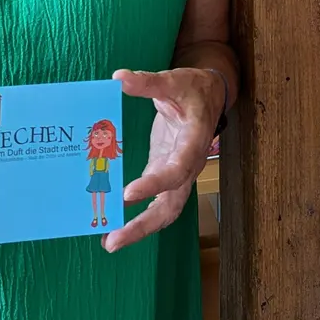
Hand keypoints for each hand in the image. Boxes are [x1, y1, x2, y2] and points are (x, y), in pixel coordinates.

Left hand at [101, 67, 222, 252]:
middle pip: (170, 206)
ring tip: (109, 241)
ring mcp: (177, 172)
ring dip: (139, 228)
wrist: (210, 94)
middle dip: (143, 226)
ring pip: (164, 210)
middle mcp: (188, 166)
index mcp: (194, 143)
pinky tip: (112, 219)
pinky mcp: (166, 171)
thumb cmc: (193, 87)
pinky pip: (154, 199)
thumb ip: (148, 83)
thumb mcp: (173, 80)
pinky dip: (135, 213)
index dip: (154, 184)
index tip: (127, 194)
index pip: (177, 170)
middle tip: (113, 240)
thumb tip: (119, 78)